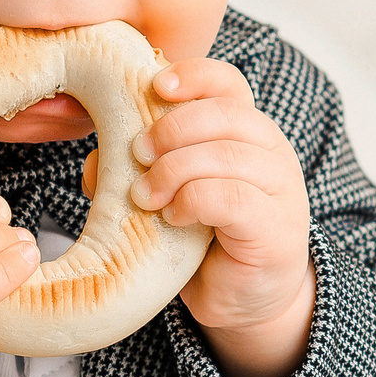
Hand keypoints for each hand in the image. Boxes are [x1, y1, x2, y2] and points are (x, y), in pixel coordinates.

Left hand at [119, 57, 314, 376]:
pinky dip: (193, 201)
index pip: (228, 83)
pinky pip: (232, 198)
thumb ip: (133, 172)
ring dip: (175, 170)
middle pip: (227, 113)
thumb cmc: (203, 239)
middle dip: (172, 128)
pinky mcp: (275, 228)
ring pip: (228, 155)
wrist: (245, 299)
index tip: (155, 87)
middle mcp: (271, 152)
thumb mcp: (165, 195)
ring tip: (145, 197)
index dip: (194, 76)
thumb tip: (95, 162)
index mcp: (245, 131)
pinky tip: (173, 217)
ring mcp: (280, 189)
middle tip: (137, 154)